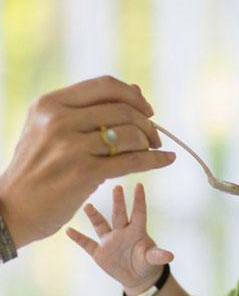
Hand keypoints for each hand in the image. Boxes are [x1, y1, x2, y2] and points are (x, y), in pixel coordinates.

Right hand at [0, 75, 175, 247]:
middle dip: (148, 123)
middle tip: (155, 137)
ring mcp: (70, 146)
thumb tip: (138, 91)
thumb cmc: (39, 168)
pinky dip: (156, 160)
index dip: (134, 96)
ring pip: (131, 134)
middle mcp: (58, 120)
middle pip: (124, 110)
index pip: (105, 86)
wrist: (13, 209)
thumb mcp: (52, 130)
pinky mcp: (84, 173)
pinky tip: (167, 160)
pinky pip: (132, 161)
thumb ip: (91, 109)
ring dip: (150, 142)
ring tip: (152, 150)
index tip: (147, 110)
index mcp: (50, 104)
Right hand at [66, 183, 173, 290]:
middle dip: (118, 202)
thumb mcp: (152, 259)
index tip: (140, 185)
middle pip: (119, 214)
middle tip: (117, 187)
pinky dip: (78, 238)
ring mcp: (109, 241)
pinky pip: (87, 243)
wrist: (137, 277)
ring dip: (94, 216)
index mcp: (137, 231)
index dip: (139, 200)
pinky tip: (68, 230)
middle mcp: (122, 232)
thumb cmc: (147, 263)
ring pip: (101, 225)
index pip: (138, 213)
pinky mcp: (99, 253)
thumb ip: (158, 256)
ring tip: (87, 205)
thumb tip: (170, 256)